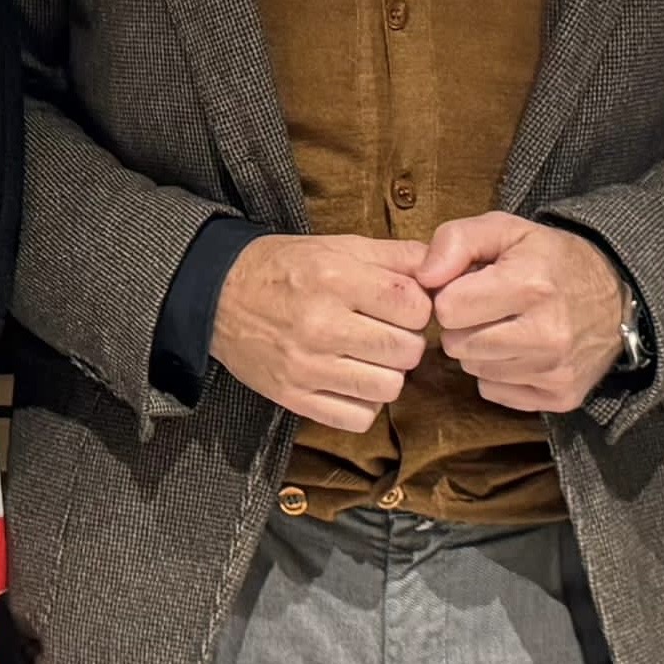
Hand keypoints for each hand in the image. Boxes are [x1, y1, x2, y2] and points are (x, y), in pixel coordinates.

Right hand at [209, 236, 433, 430]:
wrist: (217, 295)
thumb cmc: (286, 268)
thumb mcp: (339, 245)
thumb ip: (396, 255)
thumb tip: (445, 269)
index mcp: (335, 278)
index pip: (414, 306)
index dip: (419, 307)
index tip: (402, 306)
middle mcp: (320, 323)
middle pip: (406, 351)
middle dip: (406, 342)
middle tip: (386, 332)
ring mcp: (306, 366)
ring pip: (388, 388)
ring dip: (387, 373)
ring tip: (369, 357)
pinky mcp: (294, 397)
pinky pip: (358, 418)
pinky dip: (363, 402)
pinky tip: (350, 380)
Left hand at [415, 214, 633, 416]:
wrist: (617, 295)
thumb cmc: (551, 259)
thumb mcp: (506, 229)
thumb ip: (456, 240)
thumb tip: (424, 277)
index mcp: (531, 285)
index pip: (448, 309)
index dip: (451, 295)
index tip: (470, 286)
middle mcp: (546, 334)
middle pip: (457, 345)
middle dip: (463, 325)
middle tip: (488, 308)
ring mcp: (556, 370)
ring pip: (474, 370)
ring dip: (480, 349)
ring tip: (507, 325)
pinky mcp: (561, 396)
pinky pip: (495, 391)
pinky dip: (500, 374)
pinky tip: (520, 350)